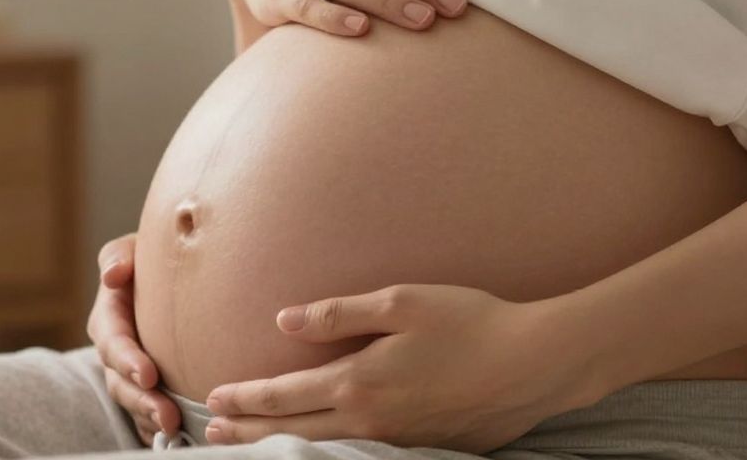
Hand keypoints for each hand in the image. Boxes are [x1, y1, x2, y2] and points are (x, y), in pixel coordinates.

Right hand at [86, 233, 179, 444]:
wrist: (170, 277)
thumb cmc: (150, 259)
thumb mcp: (133, 248)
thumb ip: (119, 256)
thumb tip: (113, 275)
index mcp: (109, 316)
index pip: (113, 341)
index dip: (127, 360)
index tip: (149, 375)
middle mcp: (114, 349)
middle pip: (120, 381)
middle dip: (142, 400)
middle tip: (168, 415)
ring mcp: (127, 373)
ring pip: (132, 402)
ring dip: (150, 417)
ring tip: (175, 428)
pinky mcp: (144, 388)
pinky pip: (144, 415)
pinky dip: (155, 427)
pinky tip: (178, 436)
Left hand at [203, 284, 605, 453]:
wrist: (533, 364)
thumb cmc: (470, 322)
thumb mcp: (401, 302)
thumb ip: (338, 313)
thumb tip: (284, 320)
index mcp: (359, 381)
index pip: (283, 395)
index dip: (244, 397)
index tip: (213, 398)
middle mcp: (370, 421)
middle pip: (292, 433)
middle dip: (248, 432)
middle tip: (213, 432)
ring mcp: (397, 443)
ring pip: (322, 451)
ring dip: (280, 448)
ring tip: (251, 447)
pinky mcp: (423, 451)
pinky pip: (358, 458)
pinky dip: (325, 455)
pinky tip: (319, 450)